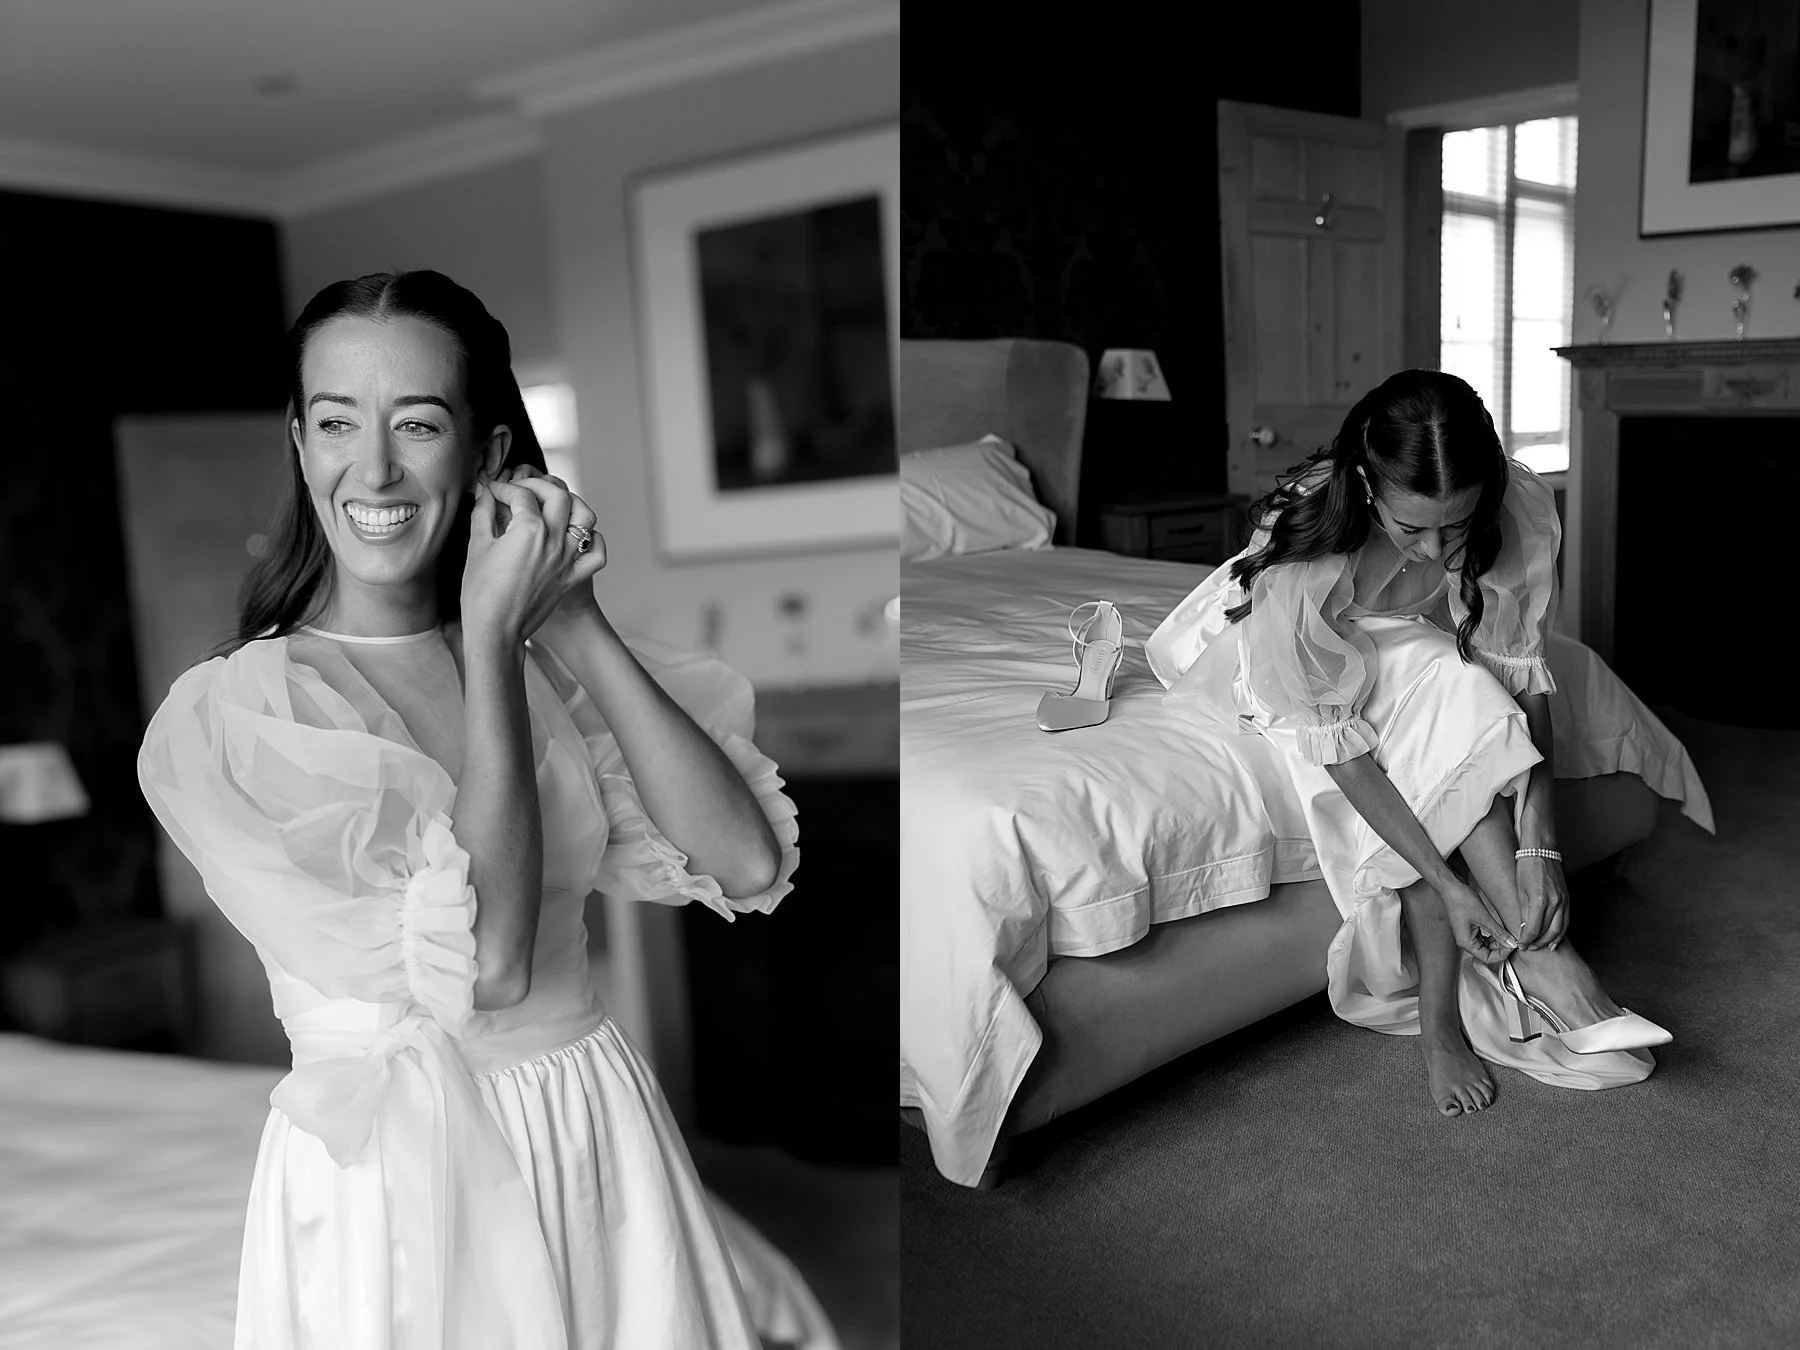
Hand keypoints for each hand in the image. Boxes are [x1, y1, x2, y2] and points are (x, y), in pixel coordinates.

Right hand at [461, 465, 605, 646]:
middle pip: (558, 495)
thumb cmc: (481, 593)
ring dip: (572, 503)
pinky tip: (579, 534)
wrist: (496, 630)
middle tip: (522, 489)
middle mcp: (554, 541)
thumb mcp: (477, 546)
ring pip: (586, 518)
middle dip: (538, 484)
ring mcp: (567, 559)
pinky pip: (597, 554)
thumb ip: (483, 513)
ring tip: (554, 504)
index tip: (493, 491)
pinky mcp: (572, 577)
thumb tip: (485, 493)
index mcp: (529, 530)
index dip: (503, 487)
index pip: (520, 494)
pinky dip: (594, 539)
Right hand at [1436, 877, 1520, 966]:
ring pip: (1487, 946)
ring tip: (1508, 934)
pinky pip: (1484, 938)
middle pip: (1487, 953)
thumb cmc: (1463, 901)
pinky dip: (1493, 936)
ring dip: (1498, 942)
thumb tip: (1511, 944)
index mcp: (1467, 943)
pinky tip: (1500, 930)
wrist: (1451, 888)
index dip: (1502, 954)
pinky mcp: (1470, 929)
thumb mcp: (1484, 918)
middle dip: (1501, 948)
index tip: (1512, 945)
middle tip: (1513, 939)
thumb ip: (1498, 932)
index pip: (1487, 958)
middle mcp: (1466, 942)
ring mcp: (1468, 936)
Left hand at [1513, 853, 1568, 950]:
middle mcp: (1554, 902)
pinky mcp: (1567, 899)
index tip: (1520, 945)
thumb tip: (1523, 930)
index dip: (1526, 940)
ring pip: (1560, 929)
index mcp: (1539, 901)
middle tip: (1528, 948)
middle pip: (1548, 932)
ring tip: (1540, 947)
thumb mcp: (1519, 891)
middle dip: (1537, 943)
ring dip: (1550, 941)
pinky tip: (1555, 939)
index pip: (1533, 929)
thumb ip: (1523, 912)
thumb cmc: (1526, 869)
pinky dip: (1561, 932)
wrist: (1541, 851)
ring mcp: (1563, 901)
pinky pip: (1566, 921)